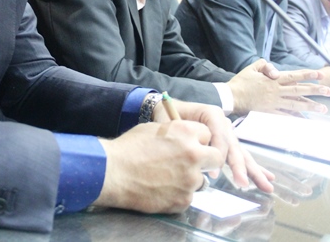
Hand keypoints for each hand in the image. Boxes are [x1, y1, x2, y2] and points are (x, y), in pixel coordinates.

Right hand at [94, 119, 221, 213]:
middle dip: (206, 159)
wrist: (113, 172)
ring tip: (168, 177)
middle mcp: (194, 154)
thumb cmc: (129, 148)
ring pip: (202, 179)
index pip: (208, 134)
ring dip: (190, 178)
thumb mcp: (155, 128)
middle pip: (216, 157)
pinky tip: (163, 189)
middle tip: (190, 163)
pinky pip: (189, 196)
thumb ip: (178, 133)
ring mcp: (190, 179)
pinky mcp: (184, 199)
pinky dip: (179, 193)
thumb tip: (188, 139)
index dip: (199, 140)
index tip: (192, 145)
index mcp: (186, 132)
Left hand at [155, 102, 274, 193]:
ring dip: (253, 170)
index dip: (219, 153)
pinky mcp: (226, 142)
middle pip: (234, 146)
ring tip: (266, 185)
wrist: (167, 108)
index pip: (220, 136)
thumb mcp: (174, 120)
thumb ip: (187, 134)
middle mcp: (223, 123)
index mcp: (212, 114)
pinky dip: (252, 167)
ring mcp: (226, 133)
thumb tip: (201, 154)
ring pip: (241, 152)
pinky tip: (266, 177)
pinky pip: (239, 155)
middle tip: (243, 183)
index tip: (213, 172)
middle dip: (240, 166)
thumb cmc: (169, 113)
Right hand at [227, 59, 329, 114]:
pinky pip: (285, 115)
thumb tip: (276, 70)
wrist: (231, 97)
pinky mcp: (269, 112)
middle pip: (299, 90)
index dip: (308, 75)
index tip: (320, 75)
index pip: (294, 76)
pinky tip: (304, 119)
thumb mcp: (252, 68)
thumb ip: (265, 65)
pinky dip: (295, 118)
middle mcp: (276, 91)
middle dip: (316, 90)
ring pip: (296, 104)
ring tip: (323, 108)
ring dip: (310, 106)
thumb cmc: (240, 82)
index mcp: (273, 80)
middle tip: (329, 91)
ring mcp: (274, 103)